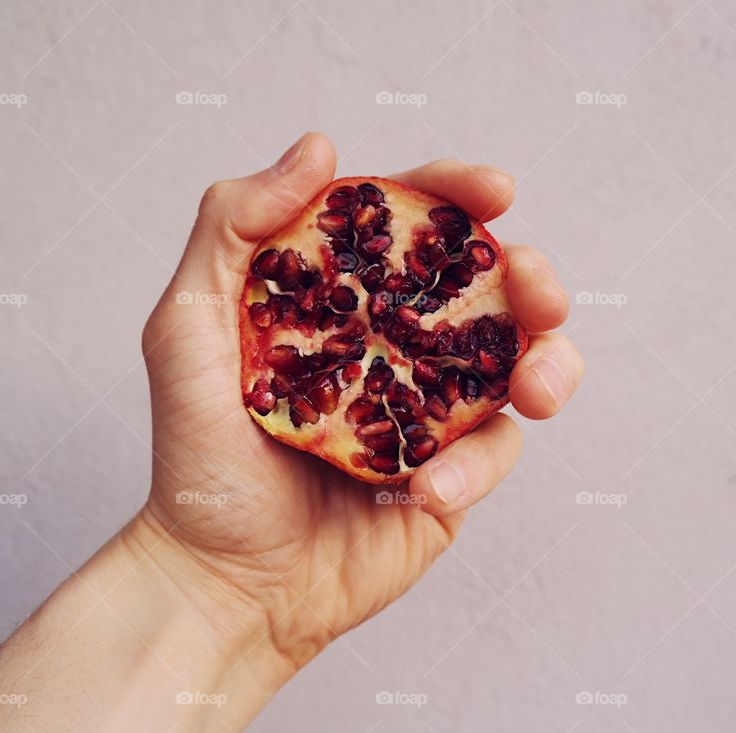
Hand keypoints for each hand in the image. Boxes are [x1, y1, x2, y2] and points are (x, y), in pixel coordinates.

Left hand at [135, 133, 584, 669]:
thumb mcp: (186, 327)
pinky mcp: (453, 473)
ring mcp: (431, 409)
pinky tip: (423, 491)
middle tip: (532, 288)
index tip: (491, 190)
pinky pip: (495, 451)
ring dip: (550, 364)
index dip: (458, 195)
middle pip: (489, 291)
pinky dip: (472, 466)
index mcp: (345, 301)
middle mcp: (396, 346)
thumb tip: (319, 148)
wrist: (224, 580)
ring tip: (533, 388)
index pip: (413, 227)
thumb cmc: (198, 458)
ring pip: (523, 363)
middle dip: (531, 278)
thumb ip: (232, 227)